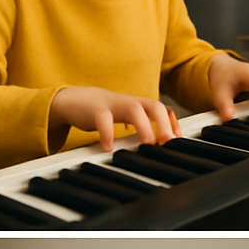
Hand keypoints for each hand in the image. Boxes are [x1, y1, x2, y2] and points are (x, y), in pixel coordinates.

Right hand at [50, 86, 181, 151]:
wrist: (72, 100)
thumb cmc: (101, 112)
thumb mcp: (124, 118)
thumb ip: (139, 128)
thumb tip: (157, 147)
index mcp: (138, 105)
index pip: (162, 109)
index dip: (173, 123)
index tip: (176, 142)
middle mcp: (129, 102)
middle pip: (154, 106)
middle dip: (164, 123)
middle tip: (169, 142)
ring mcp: (113, 104)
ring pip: (134, 109)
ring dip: (145, 126)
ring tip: (148, 143)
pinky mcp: (95, 110)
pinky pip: (103, 120)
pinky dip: (108, 134)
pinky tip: (108, 148)